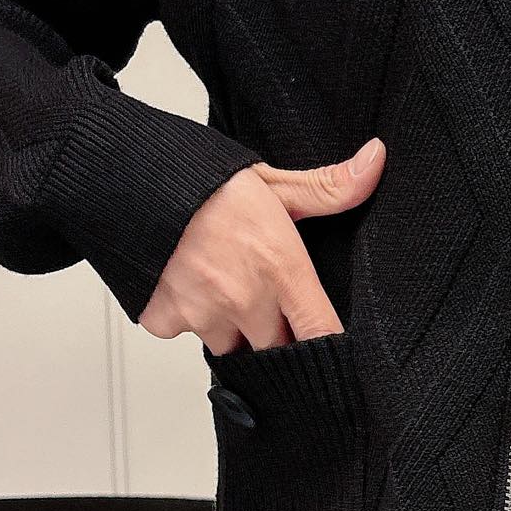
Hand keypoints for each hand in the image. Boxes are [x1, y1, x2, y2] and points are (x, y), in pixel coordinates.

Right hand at [138, 138, 384, 352]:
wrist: (134, 179)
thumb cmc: (205, 182)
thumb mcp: (276, 183)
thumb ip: (329, 188)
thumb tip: (375, 161)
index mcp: (283, 271)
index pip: (321, 335)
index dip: (329, 349)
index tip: (329, 348)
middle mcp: (247, 301)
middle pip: (277, 348)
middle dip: (274, 332)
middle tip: (263, 294)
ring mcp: (205, 314)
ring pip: (231, 346)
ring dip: (231, 328)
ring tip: (223, 284)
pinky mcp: (167, 319)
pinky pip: (185, 335)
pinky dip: (186, 317)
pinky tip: (187, 285)